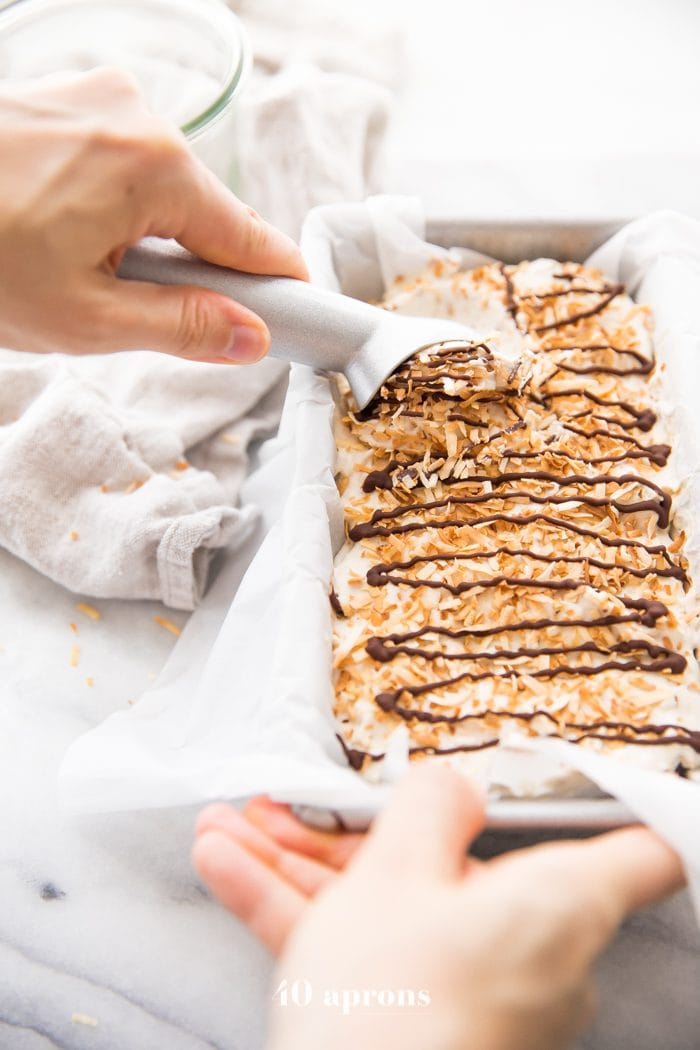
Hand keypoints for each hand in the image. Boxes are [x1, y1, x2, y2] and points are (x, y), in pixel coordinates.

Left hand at [0, 68, 306, 361]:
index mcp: (154, 166)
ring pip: (162, 187)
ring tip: (83, 273)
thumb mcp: (85, 319)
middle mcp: (136, 114)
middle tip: (148, 316)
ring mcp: (97, 97)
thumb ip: (182, 326)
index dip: (277, 286)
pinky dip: (114, 206)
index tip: (299, 318)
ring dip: (147, 238)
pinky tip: (64, 235)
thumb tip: (249, 336)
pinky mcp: (65, 98)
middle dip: (193, 267)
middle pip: (206, 211)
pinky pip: (120, 161)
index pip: (252, 238)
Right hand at [192, 766, 683, 1049]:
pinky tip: (228, 869)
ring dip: (306, 864)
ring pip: (394, 907)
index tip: (584, 774)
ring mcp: (471, 994)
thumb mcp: (395, 873)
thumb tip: (454, 788)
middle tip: (298, 803)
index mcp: (557, 903)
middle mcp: (529, 954)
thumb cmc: (389, 1013)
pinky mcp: (420, 1026)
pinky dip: (303, 913)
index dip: (621, 805)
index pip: (641, 852)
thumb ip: (431, 806)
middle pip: (458, 867)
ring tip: (231, 828)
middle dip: (361, 830)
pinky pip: (367, 952)